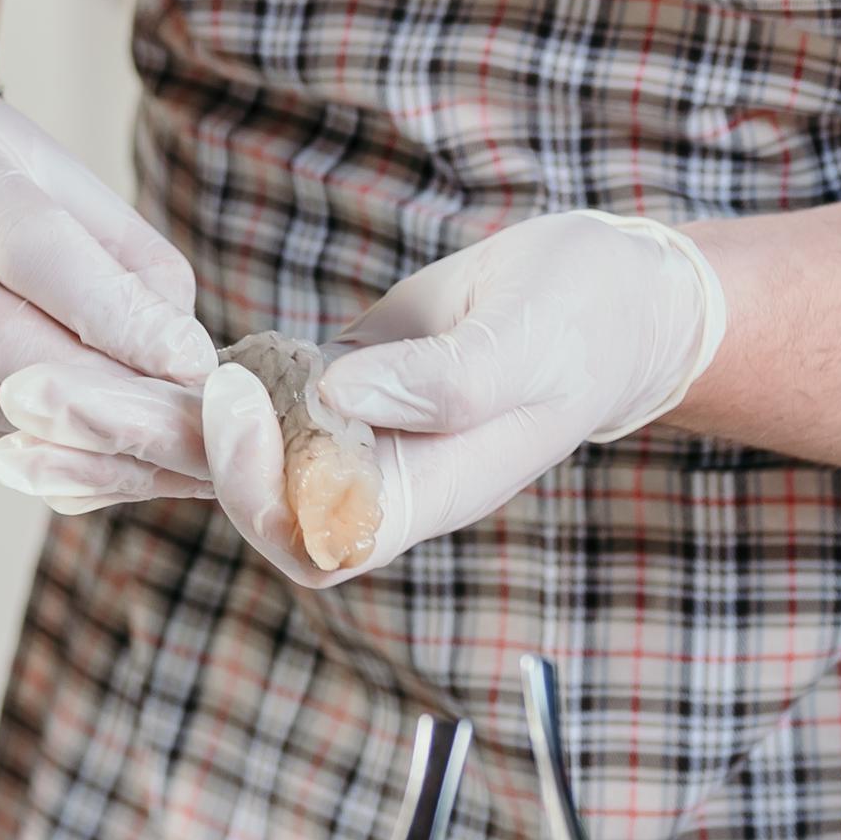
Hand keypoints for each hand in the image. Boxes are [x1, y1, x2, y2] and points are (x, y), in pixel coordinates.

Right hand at [0, 50, 213, 454]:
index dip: (120, 317)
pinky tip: (82, 435)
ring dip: (79, 434)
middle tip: (188, 423)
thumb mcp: (48, 166)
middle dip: (111, 396)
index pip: (40, 258)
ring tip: (149, 438)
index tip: (192, 361)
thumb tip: (179, 351)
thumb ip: (121, 252)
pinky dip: (33, 441)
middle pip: (10, 349)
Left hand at [203, 210, 727, 586]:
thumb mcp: (529, 341)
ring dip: (228, 425)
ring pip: (267, 463)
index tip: (247, 408)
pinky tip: (248, 343)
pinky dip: (248, 382)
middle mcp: (392, 475)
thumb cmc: (585, 320)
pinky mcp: (354, 383)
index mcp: (435, 491)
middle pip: (276, 515)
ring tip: (224, 361)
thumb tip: (339, 394)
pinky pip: (278, 407)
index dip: (263, 499)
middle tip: (223, 377)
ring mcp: (369, 433)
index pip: (320, 545)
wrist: (616, 294)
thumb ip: (450, 379)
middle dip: (226, 460)